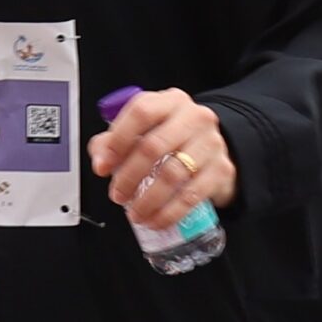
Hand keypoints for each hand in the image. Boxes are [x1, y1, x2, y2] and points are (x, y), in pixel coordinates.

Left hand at [88, 89, 236, 232]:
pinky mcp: (221, 169)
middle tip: (118, 195)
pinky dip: (169, 213)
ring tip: (135, 213)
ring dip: (148, 200)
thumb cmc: (171, 138)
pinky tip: (156, 220)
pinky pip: (192, 195)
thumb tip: (100, 162)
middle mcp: (193, 117)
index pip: (141, 112)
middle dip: (129, 176)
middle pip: (153, 146)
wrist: (212, 148)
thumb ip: (112, 142)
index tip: (104, 166)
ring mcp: (210, 142)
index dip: (118, 141)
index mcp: (169, 101)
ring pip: (173, 174)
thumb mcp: (142, 130)